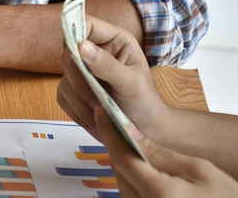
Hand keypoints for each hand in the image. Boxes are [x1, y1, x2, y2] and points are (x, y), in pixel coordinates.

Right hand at [57, 16, 168, 139]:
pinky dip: (77, 110)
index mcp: (113, 40)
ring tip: (102, 111)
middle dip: (81, 80)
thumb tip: (80, 46)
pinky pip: (63, 96)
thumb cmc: (145, 101)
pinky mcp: (72, 89)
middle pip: (68, 53)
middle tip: (98, 97)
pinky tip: (95, 117)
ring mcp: (80, 71)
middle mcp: (94, 51)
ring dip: (81, 100)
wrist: (145, 129)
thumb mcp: (132, 83)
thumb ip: (108, 65)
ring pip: (64, 79)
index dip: (76, 34)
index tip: (75, 53)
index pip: (86, 24)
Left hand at [95, 106, 237, 197]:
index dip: (109, 130)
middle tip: (115, 121)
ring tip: (131, 141)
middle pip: (117, 169)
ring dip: (124, 161)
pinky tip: (141, 164)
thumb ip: (161, 153)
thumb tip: (131, 132)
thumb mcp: (199, 170)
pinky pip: (129, 192)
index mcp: (157, 194)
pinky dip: (131, 176)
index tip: (102, 111)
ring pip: (121, 180)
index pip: (121, 156)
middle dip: (116, 144)